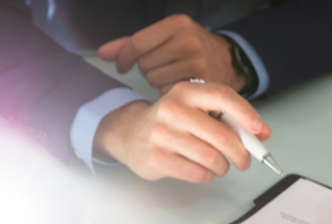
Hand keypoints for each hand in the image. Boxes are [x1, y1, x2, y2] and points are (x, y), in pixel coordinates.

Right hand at [93, 81, 270, 181]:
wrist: (129, 134)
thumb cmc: (172, 123)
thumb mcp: (197, 111)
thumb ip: (230, 119)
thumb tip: (263, 133)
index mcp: (186, 92)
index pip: (222, 96)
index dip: (246, 113)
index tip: (259, 129)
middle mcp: (173, 109)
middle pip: (222, 135)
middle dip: (241, 153)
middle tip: (245, 161)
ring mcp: (163, 135)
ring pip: (212, 158)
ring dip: (223, 167)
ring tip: (220, 166)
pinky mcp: (157, 158)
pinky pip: (198, 173)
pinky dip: (208, 176)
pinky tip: (203, 171)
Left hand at [98, 15, 244, 93]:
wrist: (228, 61)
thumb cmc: (191, 49)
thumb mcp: (166, 36)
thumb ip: (132, 44)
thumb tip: (102, 53)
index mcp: (177, 24)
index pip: (138, 43)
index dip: (125, 57)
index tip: (123, 66)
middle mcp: (188, 40)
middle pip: (145, 64)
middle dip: (147, 69)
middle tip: (161, 67)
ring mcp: (197, 62)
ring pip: (155, 79)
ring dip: (157, 81)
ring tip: (171, 76)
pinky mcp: (201, 82)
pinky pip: (168, 92)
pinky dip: (169, 92)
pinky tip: (179, 85)